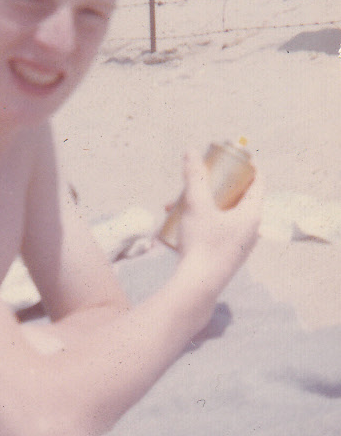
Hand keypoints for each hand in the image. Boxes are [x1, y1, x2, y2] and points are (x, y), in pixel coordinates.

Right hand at [178, 149, 262, 287]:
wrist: (198, 285)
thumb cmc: (202, 243)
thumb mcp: (196, 205)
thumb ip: (194, 177)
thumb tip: (190, 151)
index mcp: (252, 214)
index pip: (257, 182)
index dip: (246, 166)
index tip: (231, 156)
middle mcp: (252, 229)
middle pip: (238, 197)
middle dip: (215, 185)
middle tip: (200, 177)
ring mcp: (241, 243)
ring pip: (225, 214)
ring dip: (203, 203)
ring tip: (177, 204)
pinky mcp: (228, 254)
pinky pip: (220, 228)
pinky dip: (204, 219)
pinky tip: (182, 222)